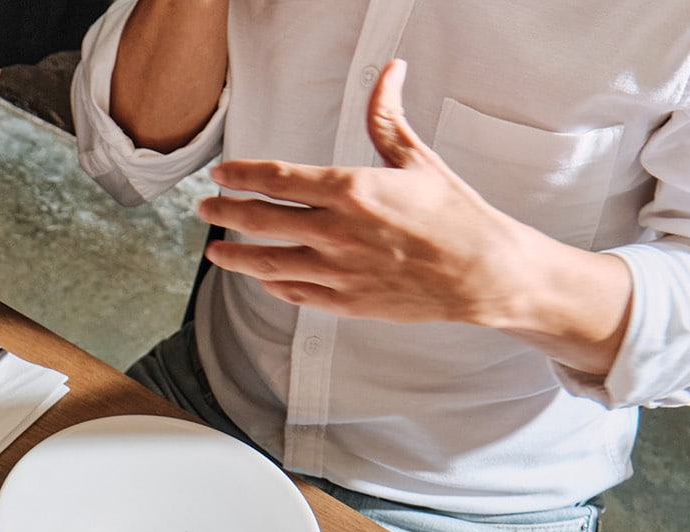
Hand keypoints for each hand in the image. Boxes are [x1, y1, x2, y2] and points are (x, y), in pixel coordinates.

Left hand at [195, 61, 630, 370]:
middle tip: (207, 208)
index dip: (241, 175)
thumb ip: (387, 117)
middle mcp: (336, 231)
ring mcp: (336, 270)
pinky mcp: (344, 302)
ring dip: (234, 257)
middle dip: (225, 213)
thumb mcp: (417, 159)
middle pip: (260, 221)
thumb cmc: (455, 215)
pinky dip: (272, 284)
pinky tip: (262, 278)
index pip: (277, 179)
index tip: (221, 174)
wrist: (482, 273)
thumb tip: (389, 71)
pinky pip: (294, 292)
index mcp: (351, 190)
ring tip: (215, 252)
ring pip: (266, 263)